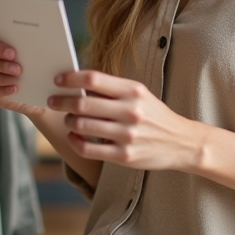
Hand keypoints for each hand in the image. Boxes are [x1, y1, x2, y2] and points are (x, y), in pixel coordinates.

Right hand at [0, 33, 44, 118]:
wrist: (33, 88)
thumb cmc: (28, 65)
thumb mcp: (29, 55)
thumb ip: (28, 49)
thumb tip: (32, 45)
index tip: (12, 53)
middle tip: (17, 69)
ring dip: (0, 78)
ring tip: (16, 80)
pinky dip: (0, 90)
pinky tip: (13, 89)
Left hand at [48, 71, 207, 171]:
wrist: (181, 142)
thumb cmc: (154, 115)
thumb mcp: (139, 94)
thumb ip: (112, 89)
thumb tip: (78, 84)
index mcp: (133, 91)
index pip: (93, 79)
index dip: (70, 79)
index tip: (58, 80)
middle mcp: (130, 111)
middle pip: (83, 103)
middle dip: (62, 101)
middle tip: (53, 100)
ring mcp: (127, 135)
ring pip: (82, 126)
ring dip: (69, 121)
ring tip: (68, 119)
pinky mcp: (124, 155)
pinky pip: (88, 148)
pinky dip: (75, 141)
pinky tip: (74, 136)